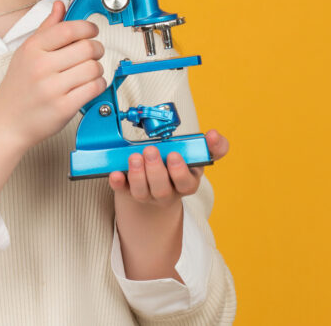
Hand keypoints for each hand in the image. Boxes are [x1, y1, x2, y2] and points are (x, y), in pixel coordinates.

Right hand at [0, 0, 104, 151]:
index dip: (88, 27)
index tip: (91, 31)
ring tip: (88, 72)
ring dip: (97, 69)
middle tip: (94, 53)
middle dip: (97, 48)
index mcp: (33, 49)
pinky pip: (94, 88)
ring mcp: (52, 88)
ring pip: (94, 68)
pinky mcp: (63, 107)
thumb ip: (46, 28)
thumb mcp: (26, 53)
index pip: (69, 29)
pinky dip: (98, 85)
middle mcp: (41, 67)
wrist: (8, 123)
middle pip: (87, 47)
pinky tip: (88, 85)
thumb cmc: (18, 88)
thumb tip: (60, 5)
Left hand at [109, 129, 229, 210]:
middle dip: (155, 171)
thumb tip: (214, 135)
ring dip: (137, 175)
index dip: (180, 172)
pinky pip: (122, 191)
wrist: (159, 182)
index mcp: (186, 183)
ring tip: (134, 157)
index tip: (174, 155)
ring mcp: (148, 195)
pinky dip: (118, 183)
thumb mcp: (197, 156)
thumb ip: (212, 146)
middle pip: (162, 190)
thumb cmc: (179, 163)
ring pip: (142, 193)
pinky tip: (115, 172)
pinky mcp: (129, 192)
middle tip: (150, 151)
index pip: (187, 183)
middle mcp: (167, 192)